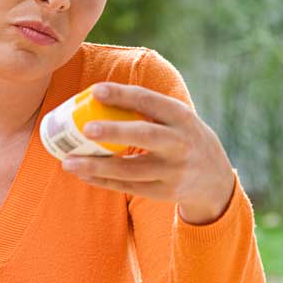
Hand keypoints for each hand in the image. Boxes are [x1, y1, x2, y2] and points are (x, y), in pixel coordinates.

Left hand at [61, 82, 234, 224]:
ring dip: (97, 166)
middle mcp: (180, 143)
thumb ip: (147, 108)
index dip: (122, 95)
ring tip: (68, 162)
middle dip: (114, 132)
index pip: (149, 101)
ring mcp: (173, 171)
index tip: (95, 90)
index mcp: (181, 116)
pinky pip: (127, 187)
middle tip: (85, 129)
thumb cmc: (182, 137)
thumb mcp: (176, 118)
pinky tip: (82, 174)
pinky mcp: (164, 192)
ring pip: (130, 169)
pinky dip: (102, 181)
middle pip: (144, 135)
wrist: (215, 178)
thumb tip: (95, 95)